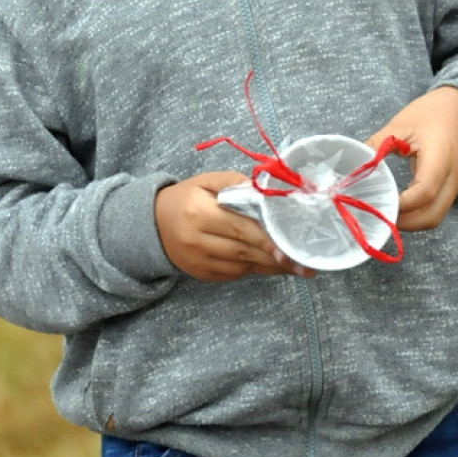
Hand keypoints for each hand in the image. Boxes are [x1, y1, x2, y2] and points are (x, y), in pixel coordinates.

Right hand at [155, 172, 316, 281]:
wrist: (152, 225)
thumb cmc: (185, 198)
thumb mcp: (206, 181)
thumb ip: (234, 183)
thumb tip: (263, 191)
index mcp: (197, 212)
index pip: (239, 228)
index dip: (266, 239)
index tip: (291, 247)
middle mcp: (196, 240)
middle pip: (243, 250)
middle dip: (276, 257)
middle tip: (305, 262)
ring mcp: (198, 261)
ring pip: (242, 266)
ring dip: (271, 267)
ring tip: (297, 266)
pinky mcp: (202, 275)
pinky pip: (235, 274)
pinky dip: (255, 268)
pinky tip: (273, 265)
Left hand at [366, 86, 457, 231]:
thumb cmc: (429, 114)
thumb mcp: (399, 125)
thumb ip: (376, 145)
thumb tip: (351, 165)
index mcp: (440, 158)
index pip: (424, 191)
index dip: (401, 204)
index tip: (376, 203)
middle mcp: (451, 178)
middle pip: (432, 216)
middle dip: (405, 222)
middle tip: (378, 215)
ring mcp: (453, 187)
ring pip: (434, 217)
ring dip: (410, 222)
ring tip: (384, 212)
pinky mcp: (448, 190)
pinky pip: (434, 210)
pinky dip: (415, 215)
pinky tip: (396, 207)